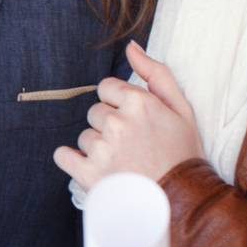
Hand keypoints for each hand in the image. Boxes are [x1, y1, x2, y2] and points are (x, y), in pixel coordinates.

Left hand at [54, 41, 203, 191]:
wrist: (182, 200)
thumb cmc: (183, 154)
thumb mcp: (181, 108)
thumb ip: (156, 74)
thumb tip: (131, 46)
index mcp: (139, 103)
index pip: (106, 88)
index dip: (119, 104)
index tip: (133, 121)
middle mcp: (117, 122)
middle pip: (95, 112)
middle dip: (110, 125)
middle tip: (132, 145)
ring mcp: (101, 148)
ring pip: (85, 136)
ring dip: (98, 147)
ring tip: (123, 162)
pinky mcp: (89, 173)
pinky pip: (63, 156)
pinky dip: (72, 160)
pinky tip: (92, 167)